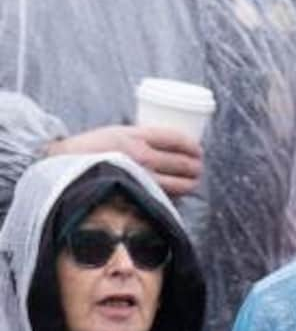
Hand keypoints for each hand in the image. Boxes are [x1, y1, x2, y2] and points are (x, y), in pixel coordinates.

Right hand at [46, 125, 202, 197]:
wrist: (62, 167)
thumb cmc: (90, 149)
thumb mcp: (116, 133)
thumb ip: (140, 139)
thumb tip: (166, 148)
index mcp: (136, 135)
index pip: (176, 138)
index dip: (192, 145)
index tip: (198, 149)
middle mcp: (139, 156)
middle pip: (181, 162)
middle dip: (195, 166)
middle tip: (198, 167)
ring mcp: (138, 178)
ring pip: (177, 184)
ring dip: (190, 183)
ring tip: (193, 182)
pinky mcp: (134, 196)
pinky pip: (161, 198)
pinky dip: (173, 196)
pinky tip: (176, 195)